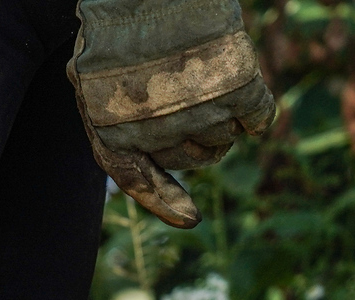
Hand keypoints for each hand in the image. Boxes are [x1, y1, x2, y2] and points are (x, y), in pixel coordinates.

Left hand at [67, 0, 274, 228]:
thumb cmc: (122, 24)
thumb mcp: (97, 75)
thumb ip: (119, 123)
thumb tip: (160, 181)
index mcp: (112, 130)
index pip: (136, 179)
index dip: (163, 202)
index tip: (192, 220)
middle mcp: (153, 132)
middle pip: (188, 158)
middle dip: (194, 134)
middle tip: (192, 91)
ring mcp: (195, 114)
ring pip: (221, 141)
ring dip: (222, 114)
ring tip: (205, 72)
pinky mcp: (235, 92)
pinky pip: (257, 118)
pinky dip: (257, 111)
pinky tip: (245, 87)